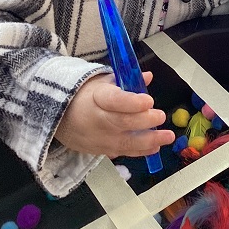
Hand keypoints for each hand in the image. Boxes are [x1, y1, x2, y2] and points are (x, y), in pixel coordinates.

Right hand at [55, 71, 174, 158]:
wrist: (60, 118)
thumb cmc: (85, 95)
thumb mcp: (102, 81)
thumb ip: (127, 80)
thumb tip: (147, 77)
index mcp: (98, 97)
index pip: (115, 101)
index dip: (133, 102)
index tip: (148, 100)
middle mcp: (99, 120)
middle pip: (124, 122)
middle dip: (145, 120)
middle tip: (160, 116)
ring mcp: (101, 138)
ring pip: (126, 141)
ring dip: (150, 140)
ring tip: (167, 136)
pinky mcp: (103, 150)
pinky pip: (124, 152)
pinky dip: (141, 151)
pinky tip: (156, 147)